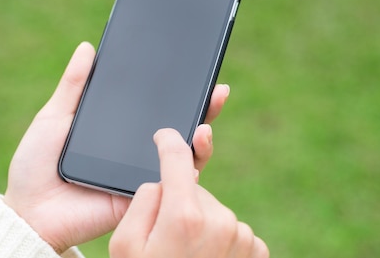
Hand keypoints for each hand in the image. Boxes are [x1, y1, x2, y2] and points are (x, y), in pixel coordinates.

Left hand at [4, 42, 230, 252]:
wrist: (29, 210)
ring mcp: (140, 173)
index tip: (194, 67)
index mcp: (117, 128)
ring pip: (182, 155)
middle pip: (176, 127)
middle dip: (201, 108)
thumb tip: (88, 46)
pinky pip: (172, 184)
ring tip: (205, 122)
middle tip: (216, 90)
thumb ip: (74, 85)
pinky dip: (188, 168)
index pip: (153, 105)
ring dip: (201, 137)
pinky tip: (194, 148)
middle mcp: (134, 149)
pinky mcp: (141, 197)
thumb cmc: (36, 163)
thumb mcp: (55, 116)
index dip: (175, 88)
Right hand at [110, 129, 268, 257]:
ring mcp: (242, 236)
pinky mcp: (255, 250)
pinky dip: (218, 237)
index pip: (178, 157)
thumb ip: (142, 201)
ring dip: (199, 221)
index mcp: (185, 215)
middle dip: (179, 202)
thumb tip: (162, 182)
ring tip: (185, 255)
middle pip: (192, 189)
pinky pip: (230, 227)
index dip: (167, 141)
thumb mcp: (124, 245)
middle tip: (166, 237)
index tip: (164, 135)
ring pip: (212, 209)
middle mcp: (221, 220)